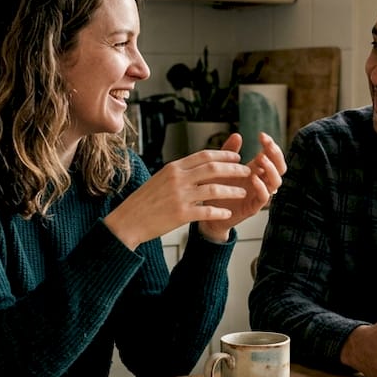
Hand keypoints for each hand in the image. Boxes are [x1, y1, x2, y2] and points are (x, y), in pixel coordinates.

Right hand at [103, 148, 252, 248]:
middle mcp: (178, 179)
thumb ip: (180, 172)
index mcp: (174, 168)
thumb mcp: (160, 179)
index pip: (204, 156)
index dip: (224, 156)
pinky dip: (220, 211)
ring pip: (215, 190)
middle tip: (248, 172)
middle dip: (234, 170)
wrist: (128, 220)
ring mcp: (180, 196)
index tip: (237, 158)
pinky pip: (207, 212)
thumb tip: (198, 166)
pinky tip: (228, 213)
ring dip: (232, 191)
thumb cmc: (145, 201)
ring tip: (244, 192)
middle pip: (214, 169)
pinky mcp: (181, 214)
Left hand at [195, 132, 286, 242]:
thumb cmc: (216, 188)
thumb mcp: (220, 166)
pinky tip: (254, 178)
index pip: (272, 156)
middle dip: (276, 155)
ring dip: (271, 169)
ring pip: (276, 182)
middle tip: (267, 146)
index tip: (262, 135)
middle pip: (280, 167)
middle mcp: (261, 181)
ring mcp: (259, 194)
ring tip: (261, 160)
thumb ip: (228, 152)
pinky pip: (264, 197)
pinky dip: (261, 187)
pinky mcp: (253, 207)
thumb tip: (237, 135)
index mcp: (256, 169)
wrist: (208, 211)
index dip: (270, 145)